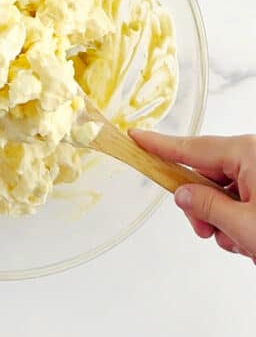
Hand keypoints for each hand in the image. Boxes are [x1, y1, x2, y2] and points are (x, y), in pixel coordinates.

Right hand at [131, 130, 255, 260]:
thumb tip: (183, 195)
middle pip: (205, 176)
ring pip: (221, 193)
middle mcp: (255, 157)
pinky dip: (238, 222)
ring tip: (241, 242)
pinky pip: (239, 200)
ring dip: (222, 221)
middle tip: (207, 231)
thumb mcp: (243, 223)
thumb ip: (207, 207)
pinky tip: (250, 239)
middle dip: (202, 208)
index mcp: (248, 153)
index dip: (158, 145)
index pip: (191, 148)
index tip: (135, 136)